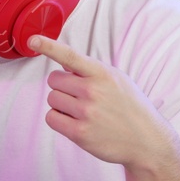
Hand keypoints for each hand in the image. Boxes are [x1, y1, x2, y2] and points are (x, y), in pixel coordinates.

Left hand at [28, 34, 179, 168]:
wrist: (146, 140)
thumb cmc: (130, 107)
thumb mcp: (117, 80)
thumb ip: (90, 71)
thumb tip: (63, 61)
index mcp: (103, 74)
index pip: (70, 56)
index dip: (49, 46)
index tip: (33, 40)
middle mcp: (93, 91)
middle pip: (54, 80)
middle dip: (63, 87)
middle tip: (80, 96)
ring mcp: (86, 113)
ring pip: (52, 99)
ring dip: (61, 104)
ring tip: (82, 111)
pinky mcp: (80, 133)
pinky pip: (51, 118)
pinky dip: (58, 119)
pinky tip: (75, 122)